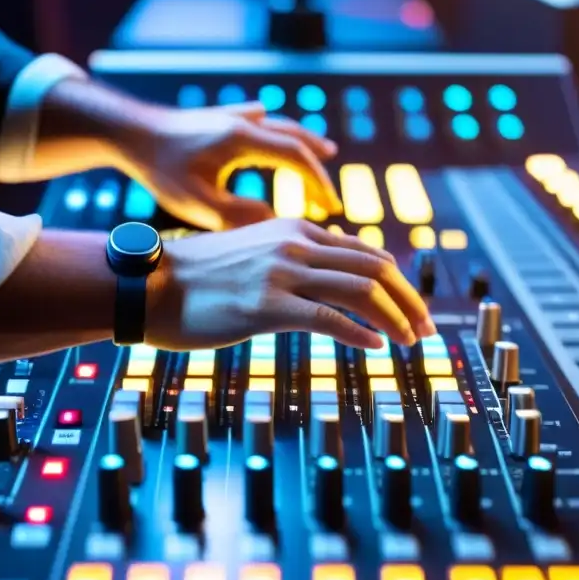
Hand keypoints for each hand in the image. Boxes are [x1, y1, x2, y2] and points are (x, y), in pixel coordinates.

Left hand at [128, 102, 342, 230]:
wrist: (127, 130)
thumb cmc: (159, 169)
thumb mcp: (197, 203)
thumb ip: (238, 216)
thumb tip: (275, 222)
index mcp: (243, 140)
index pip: (296, 159)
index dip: (318, 184)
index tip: (330, 208)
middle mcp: (244, 122)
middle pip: (296, 140)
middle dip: (318, 169)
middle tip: (330, 198)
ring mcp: (232, 116)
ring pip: (280, 125)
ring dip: (305, 142)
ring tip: (327, 152)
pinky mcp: (218, 117)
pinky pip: (258, 118)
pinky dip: (274, 127)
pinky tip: (272, 123)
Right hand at [145, 219, 435, 350]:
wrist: (151, 285)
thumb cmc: (201, 277)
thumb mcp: (255, 251)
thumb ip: (296, 257)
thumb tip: (334, 270)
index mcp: (296, 231)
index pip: (367, 253)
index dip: (400, 283)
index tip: (414, 308)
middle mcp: (295, 245)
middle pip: (375, 270)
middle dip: (410, 301)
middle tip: (427, 328)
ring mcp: (282, 274)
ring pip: (361, 292)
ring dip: (395, 319)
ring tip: (411, 341)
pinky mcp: (267, 306)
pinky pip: (329, 318)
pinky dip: (361, 334)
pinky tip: (377, 348)